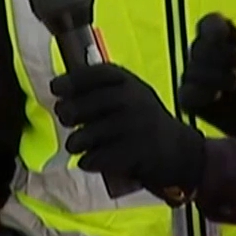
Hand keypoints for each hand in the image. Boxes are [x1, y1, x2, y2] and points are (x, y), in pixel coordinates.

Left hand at [50, 63, 204, 201]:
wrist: (180, 150)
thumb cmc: (144, 120)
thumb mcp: (131, 94)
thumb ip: (102, 88)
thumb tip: (62, 87)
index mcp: (129, 82)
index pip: (94, 74)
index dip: (71, 80)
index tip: (55, 88)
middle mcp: (132, 100)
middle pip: (82, 106)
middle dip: (67, 114)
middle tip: (66, 119)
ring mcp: (134, 127)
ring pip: (85, 136)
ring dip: (75, 142)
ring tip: (77, 145)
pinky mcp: (135, 153)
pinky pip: (95, 158)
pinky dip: (88, 161)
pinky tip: (90, 160)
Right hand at [178, 0, 235, 140]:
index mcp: (222, 38)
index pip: (209, 24)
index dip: (215, 27)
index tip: (227, 33)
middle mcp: (204, 55)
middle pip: (199, 45)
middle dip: (219, 53)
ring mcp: (194, 78)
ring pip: (192, 69)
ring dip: (214, 74)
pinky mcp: (190, 100)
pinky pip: (186, 93)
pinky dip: (200, 92)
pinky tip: (216, 95)